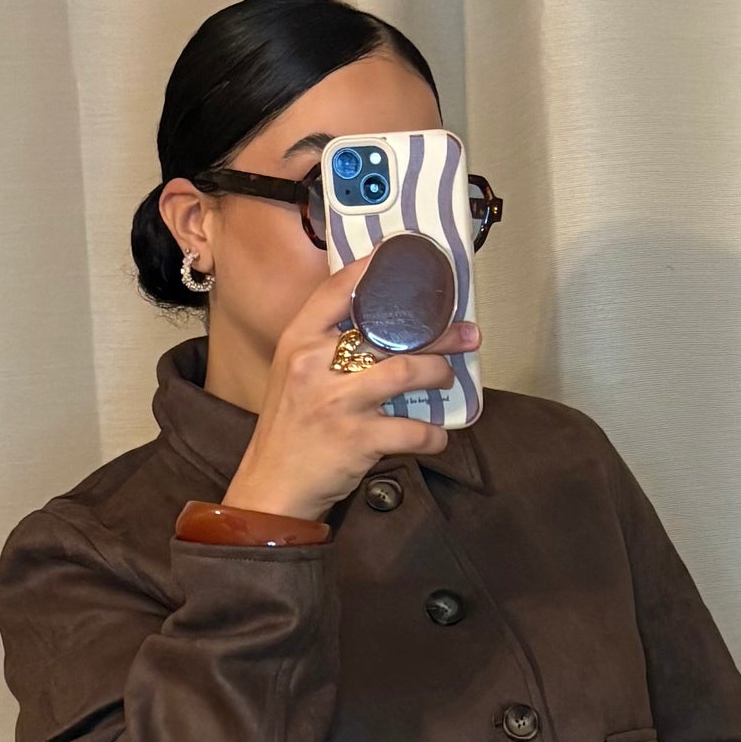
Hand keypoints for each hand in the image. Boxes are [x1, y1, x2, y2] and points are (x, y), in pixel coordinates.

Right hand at [223, 254, 479, 520]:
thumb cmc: (290, 426)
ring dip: (437, 374)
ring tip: (445, 379)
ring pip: (406, 371)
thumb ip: (326, 343)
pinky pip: (412, 431)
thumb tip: (381, 320)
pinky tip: (437, 436)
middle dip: (438, 333)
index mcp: (298, 340)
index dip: (374, 268)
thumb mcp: (294, 372)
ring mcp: (337, 401)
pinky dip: (433, 435)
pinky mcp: (357, 439)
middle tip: (468, 335)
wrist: (273, 485)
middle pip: (387, 330)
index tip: (404, 256)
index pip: (338, 289)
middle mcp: (315, 363)